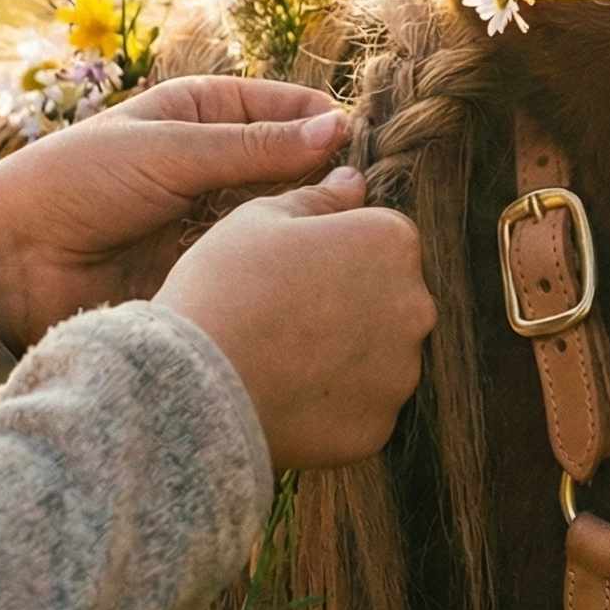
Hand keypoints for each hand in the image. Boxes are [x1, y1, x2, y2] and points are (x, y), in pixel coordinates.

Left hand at [0, 76, 352, 346]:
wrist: (8, 264)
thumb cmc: (76, 184)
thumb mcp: (167, 152)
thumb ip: (254, 148)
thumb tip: (339, 132)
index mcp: (202, 112)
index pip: (288, 109)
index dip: (326, 124)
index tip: (364, 146)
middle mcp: (216, 162)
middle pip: (294, 164)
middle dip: (329, 177)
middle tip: (367, 198)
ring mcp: (214, 219)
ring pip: (283, 216)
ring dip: (312, 224)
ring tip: (350, 236)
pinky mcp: (209, 270)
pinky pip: (259, 263)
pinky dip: (286, 265)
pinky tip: (318, 273)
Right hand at [160, 168, 434, 468]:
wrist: (195, 386)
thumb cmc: (224, 287)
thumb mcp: (260, 218)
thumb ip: (319, 196)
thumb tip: (353, 180)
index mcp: (392, 243)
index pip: (385, 240)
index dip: (340, 250)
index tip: (299, 267)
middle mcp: (414, 307)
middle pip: (391, 299)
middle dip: (353, 302)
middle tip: (289, 313)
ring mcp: (400, 373)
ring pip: (381, 356)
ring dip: (348, 354)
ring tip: (285, 357)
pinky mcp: (379, 428)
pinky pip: (364, 407)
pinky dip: (335, 403)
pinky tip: (289, 393)